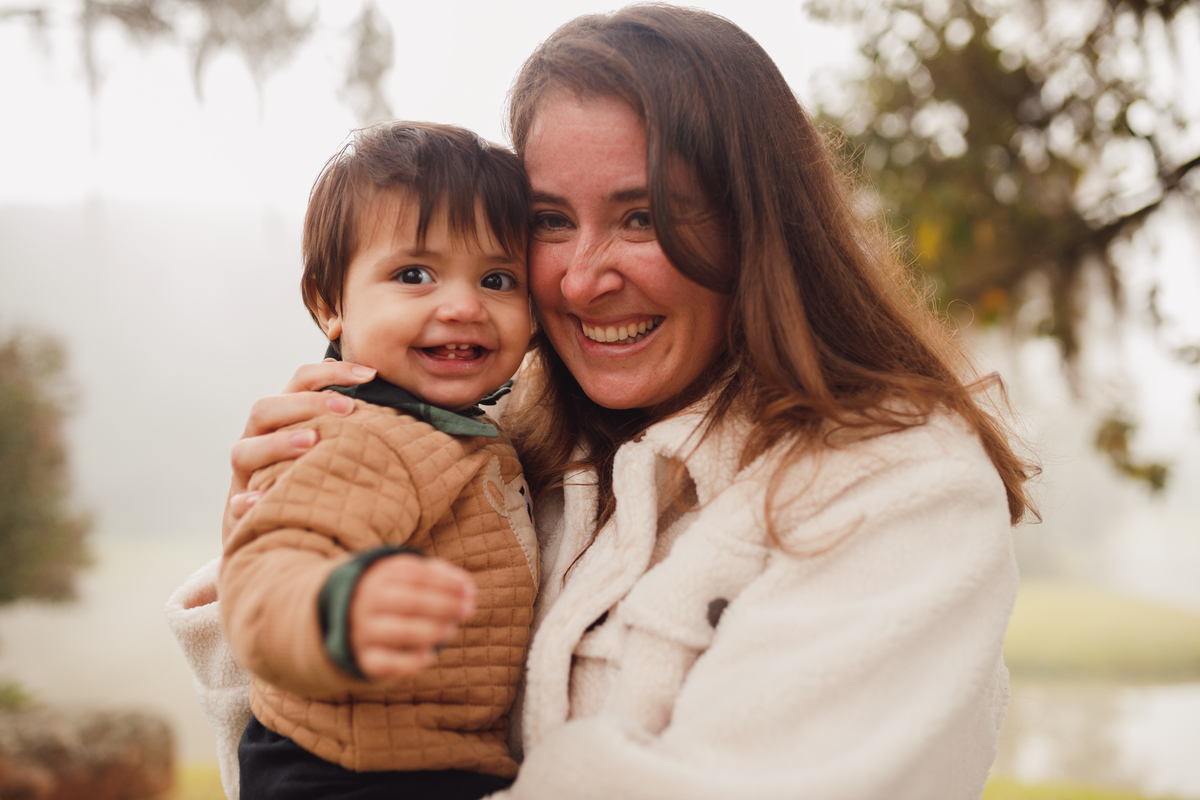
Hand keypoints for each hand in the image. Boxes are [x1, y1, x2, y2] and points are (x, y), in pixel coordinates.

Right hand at [223, 359, 375, 539]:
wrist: (275, 528)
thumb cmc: (314, 477)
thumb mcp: (328, 445)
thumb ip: (348, 425)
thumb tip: (391, 410)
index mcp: (282, 418)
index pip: (301, 381)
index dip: (332, 372)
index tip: (370, 374)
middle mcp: (258, 439)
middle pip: (265, 409)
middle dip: (307, 404)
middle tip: (347, 408)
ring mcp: (245, 474)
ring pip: (244, 452)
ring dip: (277, 444)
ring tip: (312, 443)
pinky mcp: (240, 510)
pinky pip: (236, 504)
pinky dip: (247, 502)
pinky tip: (262, 500)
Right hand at [349, 554, 477, 679]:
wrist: (352, 620)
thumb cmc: (397, 594)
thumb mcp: (412, 578)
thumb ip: (441, 577)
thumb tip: (467, 589)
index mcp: (382, 575)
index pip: (417, 574)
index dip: (447, 582)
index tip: (469, 592)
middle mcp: (369, 600)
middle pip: (411, 601)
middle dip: (445, 606)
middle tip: (467, 611)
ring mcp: (364, 630)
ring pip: (401, 631)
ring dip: (432, 631)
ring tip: (451, 630)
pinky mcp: (364, 657)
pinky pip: (386, 663)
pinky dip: (410, 661)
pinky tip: (429, 655)